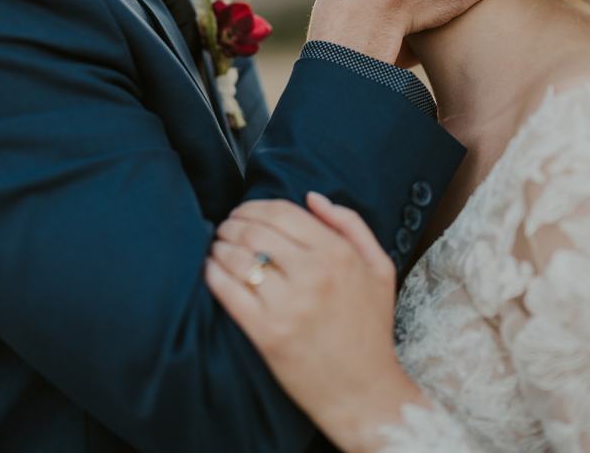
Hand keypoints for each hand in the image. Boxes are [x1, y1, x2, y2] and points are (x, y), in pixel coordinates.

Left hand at [205, 195, 424, 452]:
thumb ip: (350, 224)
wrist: (364, 391)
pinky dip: (214, 274)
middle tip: (226, 226)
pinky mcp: (267, 333)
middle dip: (234, 223)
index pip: (283, 212)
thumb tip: (311, 197)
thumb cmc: (371, 328)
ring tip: (218, 246)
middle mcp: (312, 274)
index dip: (256, 206)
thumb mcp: (378, 267)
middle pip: (256, 230)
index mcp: (337, 254)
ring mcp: (288, 305)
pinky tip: (211, 269)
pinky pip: (229, 292)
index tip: (244, 211)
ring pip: (239, 257)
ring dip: (221, 245)